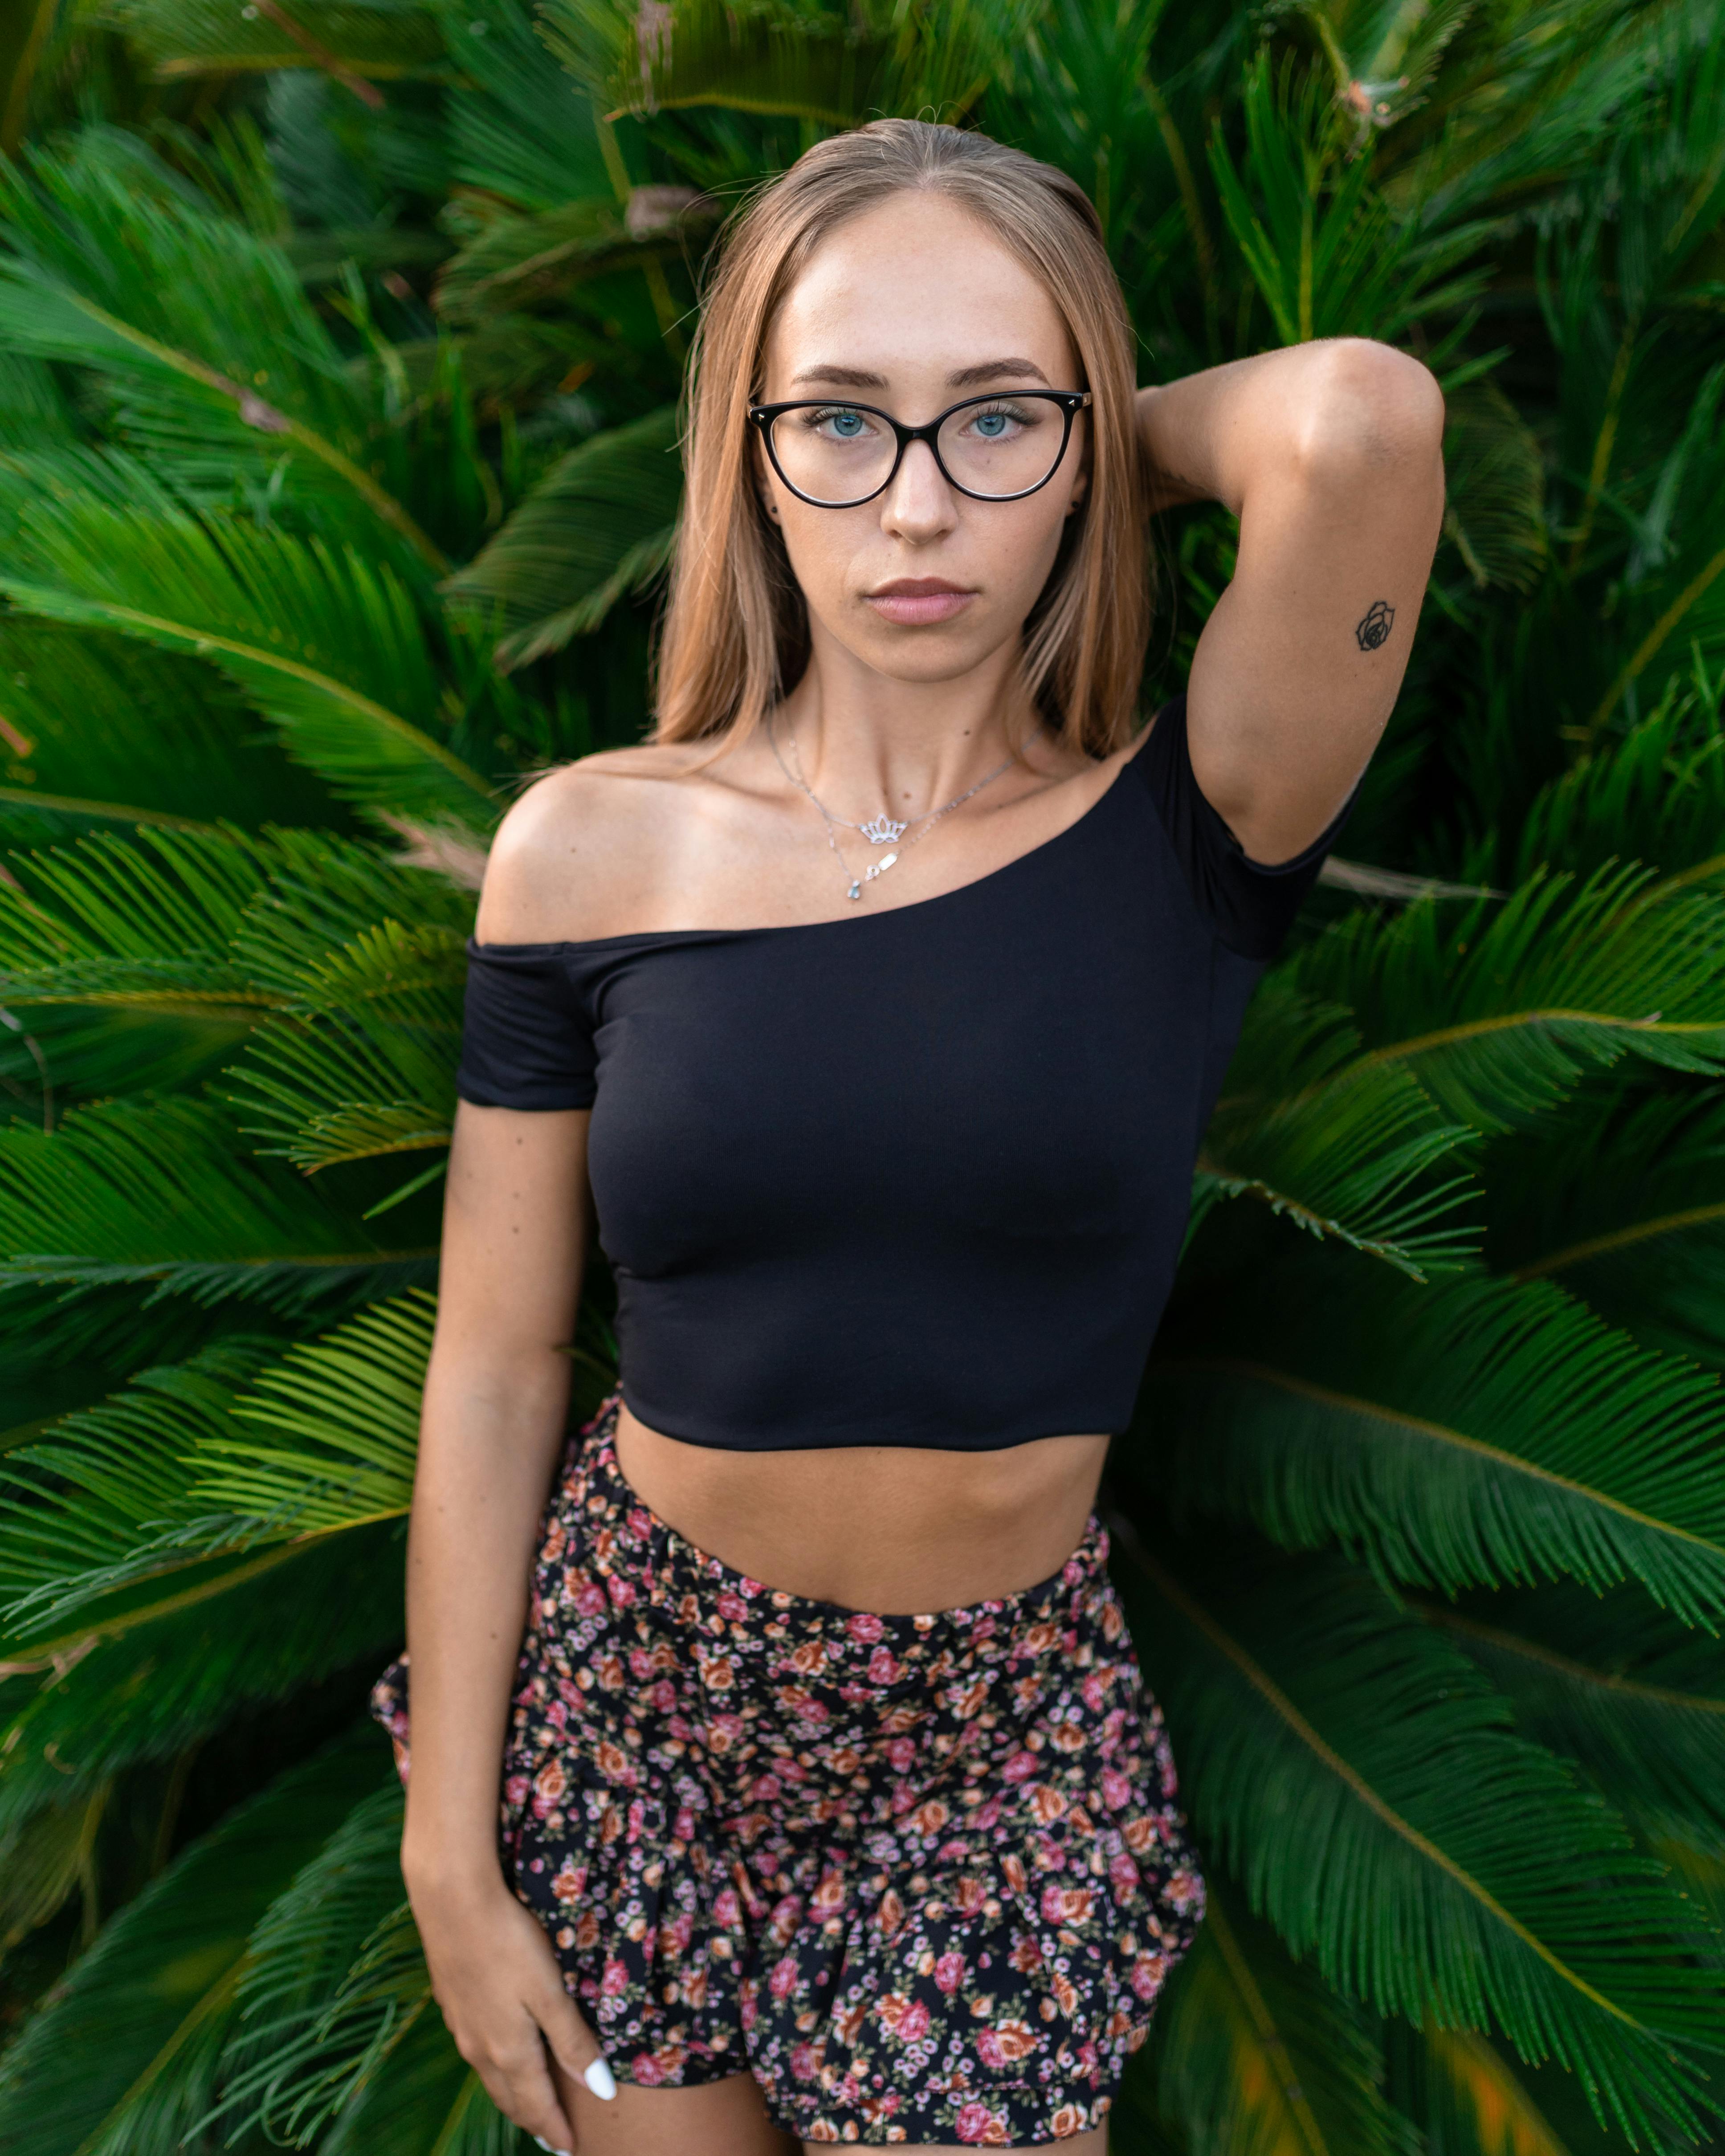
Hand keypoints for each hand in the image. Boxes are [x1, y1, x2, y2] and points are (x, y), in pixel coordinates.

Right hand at [407, 1861, 616, 2152]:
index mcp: (510, 2050)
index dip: (555, 2129)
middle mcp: (481, 2048)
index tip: (570, 2149)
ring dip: (512, 2096)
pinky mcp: (452, 2003)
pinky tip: (499, 2057)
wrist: (452, 1901)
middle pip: (510, 2098)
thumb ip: (573, 2041)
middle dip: (533, 2120)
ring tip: (528, 2106)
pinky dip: (494, 2069)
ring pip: (490, 2077)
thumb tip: (601, 2090)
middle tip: (551, 2137)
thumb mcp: (550, 1991)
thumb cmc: (509, 1942)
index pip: (537, 2105)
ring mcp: (461, 2027)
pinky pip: (476, 2052)